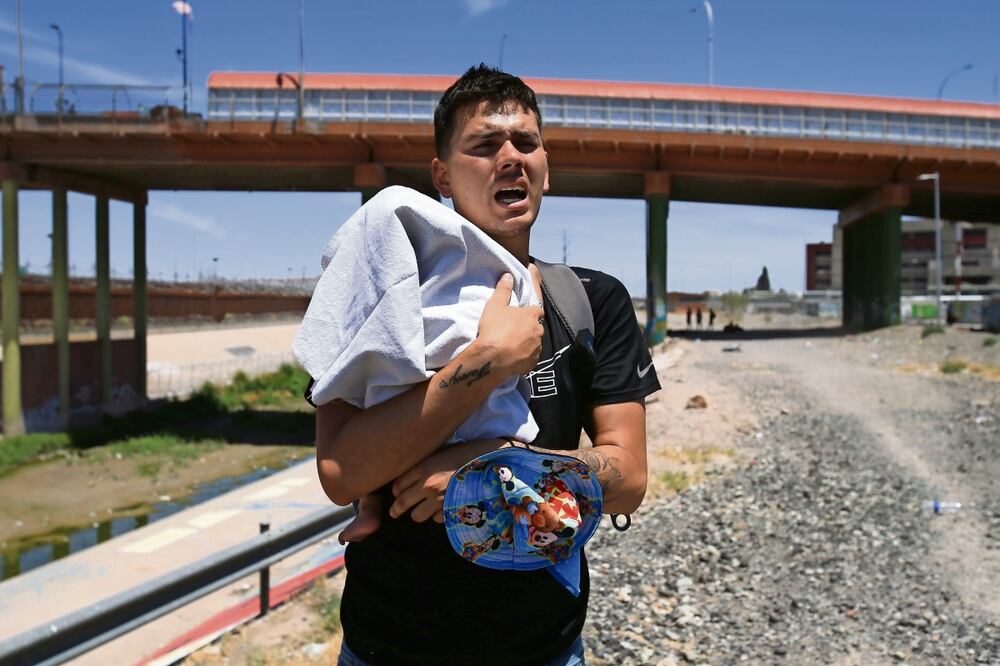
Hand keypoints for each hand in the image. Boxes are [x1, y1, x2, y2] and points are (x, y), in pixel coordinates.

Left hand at [390, 439, 505, 522]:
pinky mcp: (451, 511)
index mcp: (423, 468)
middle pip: (401, 503)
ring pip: (417, 516)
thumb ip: (425, 465)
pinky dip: (437, 515)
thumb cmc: (467, 454)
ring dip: (418, 513)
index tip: (396, 493)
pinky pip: (436, 519)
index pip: (397, 485)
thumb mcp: (442, 453)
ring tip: (421, 510)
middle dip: (396, 509)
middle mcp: (427, 485)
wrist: (491, 464)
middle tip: (394, 512)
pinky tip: (443, 508)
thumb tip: (411, 477)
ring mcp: (439, 500)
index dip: (395, 490)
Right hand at [476, 273, 543, 375]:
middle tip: (514, 330)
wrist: (492, 358)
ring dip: (527, 343)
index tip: (522, 314)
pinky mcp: (532, 363)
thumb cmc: (494, 329)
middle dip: (529, 328)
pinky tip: (513, 357)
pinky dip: (524, 357)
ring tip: (512, 345)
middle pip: (537, 327)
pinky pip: (530, 358)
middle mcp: (538, 331)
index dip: (530, 312)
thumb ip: (503, 290)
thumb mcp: (494, 306)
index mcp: (531, 315)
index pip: (537, 310)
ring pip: (535, 343)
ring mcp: (537, 348)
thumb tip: (508, 276)